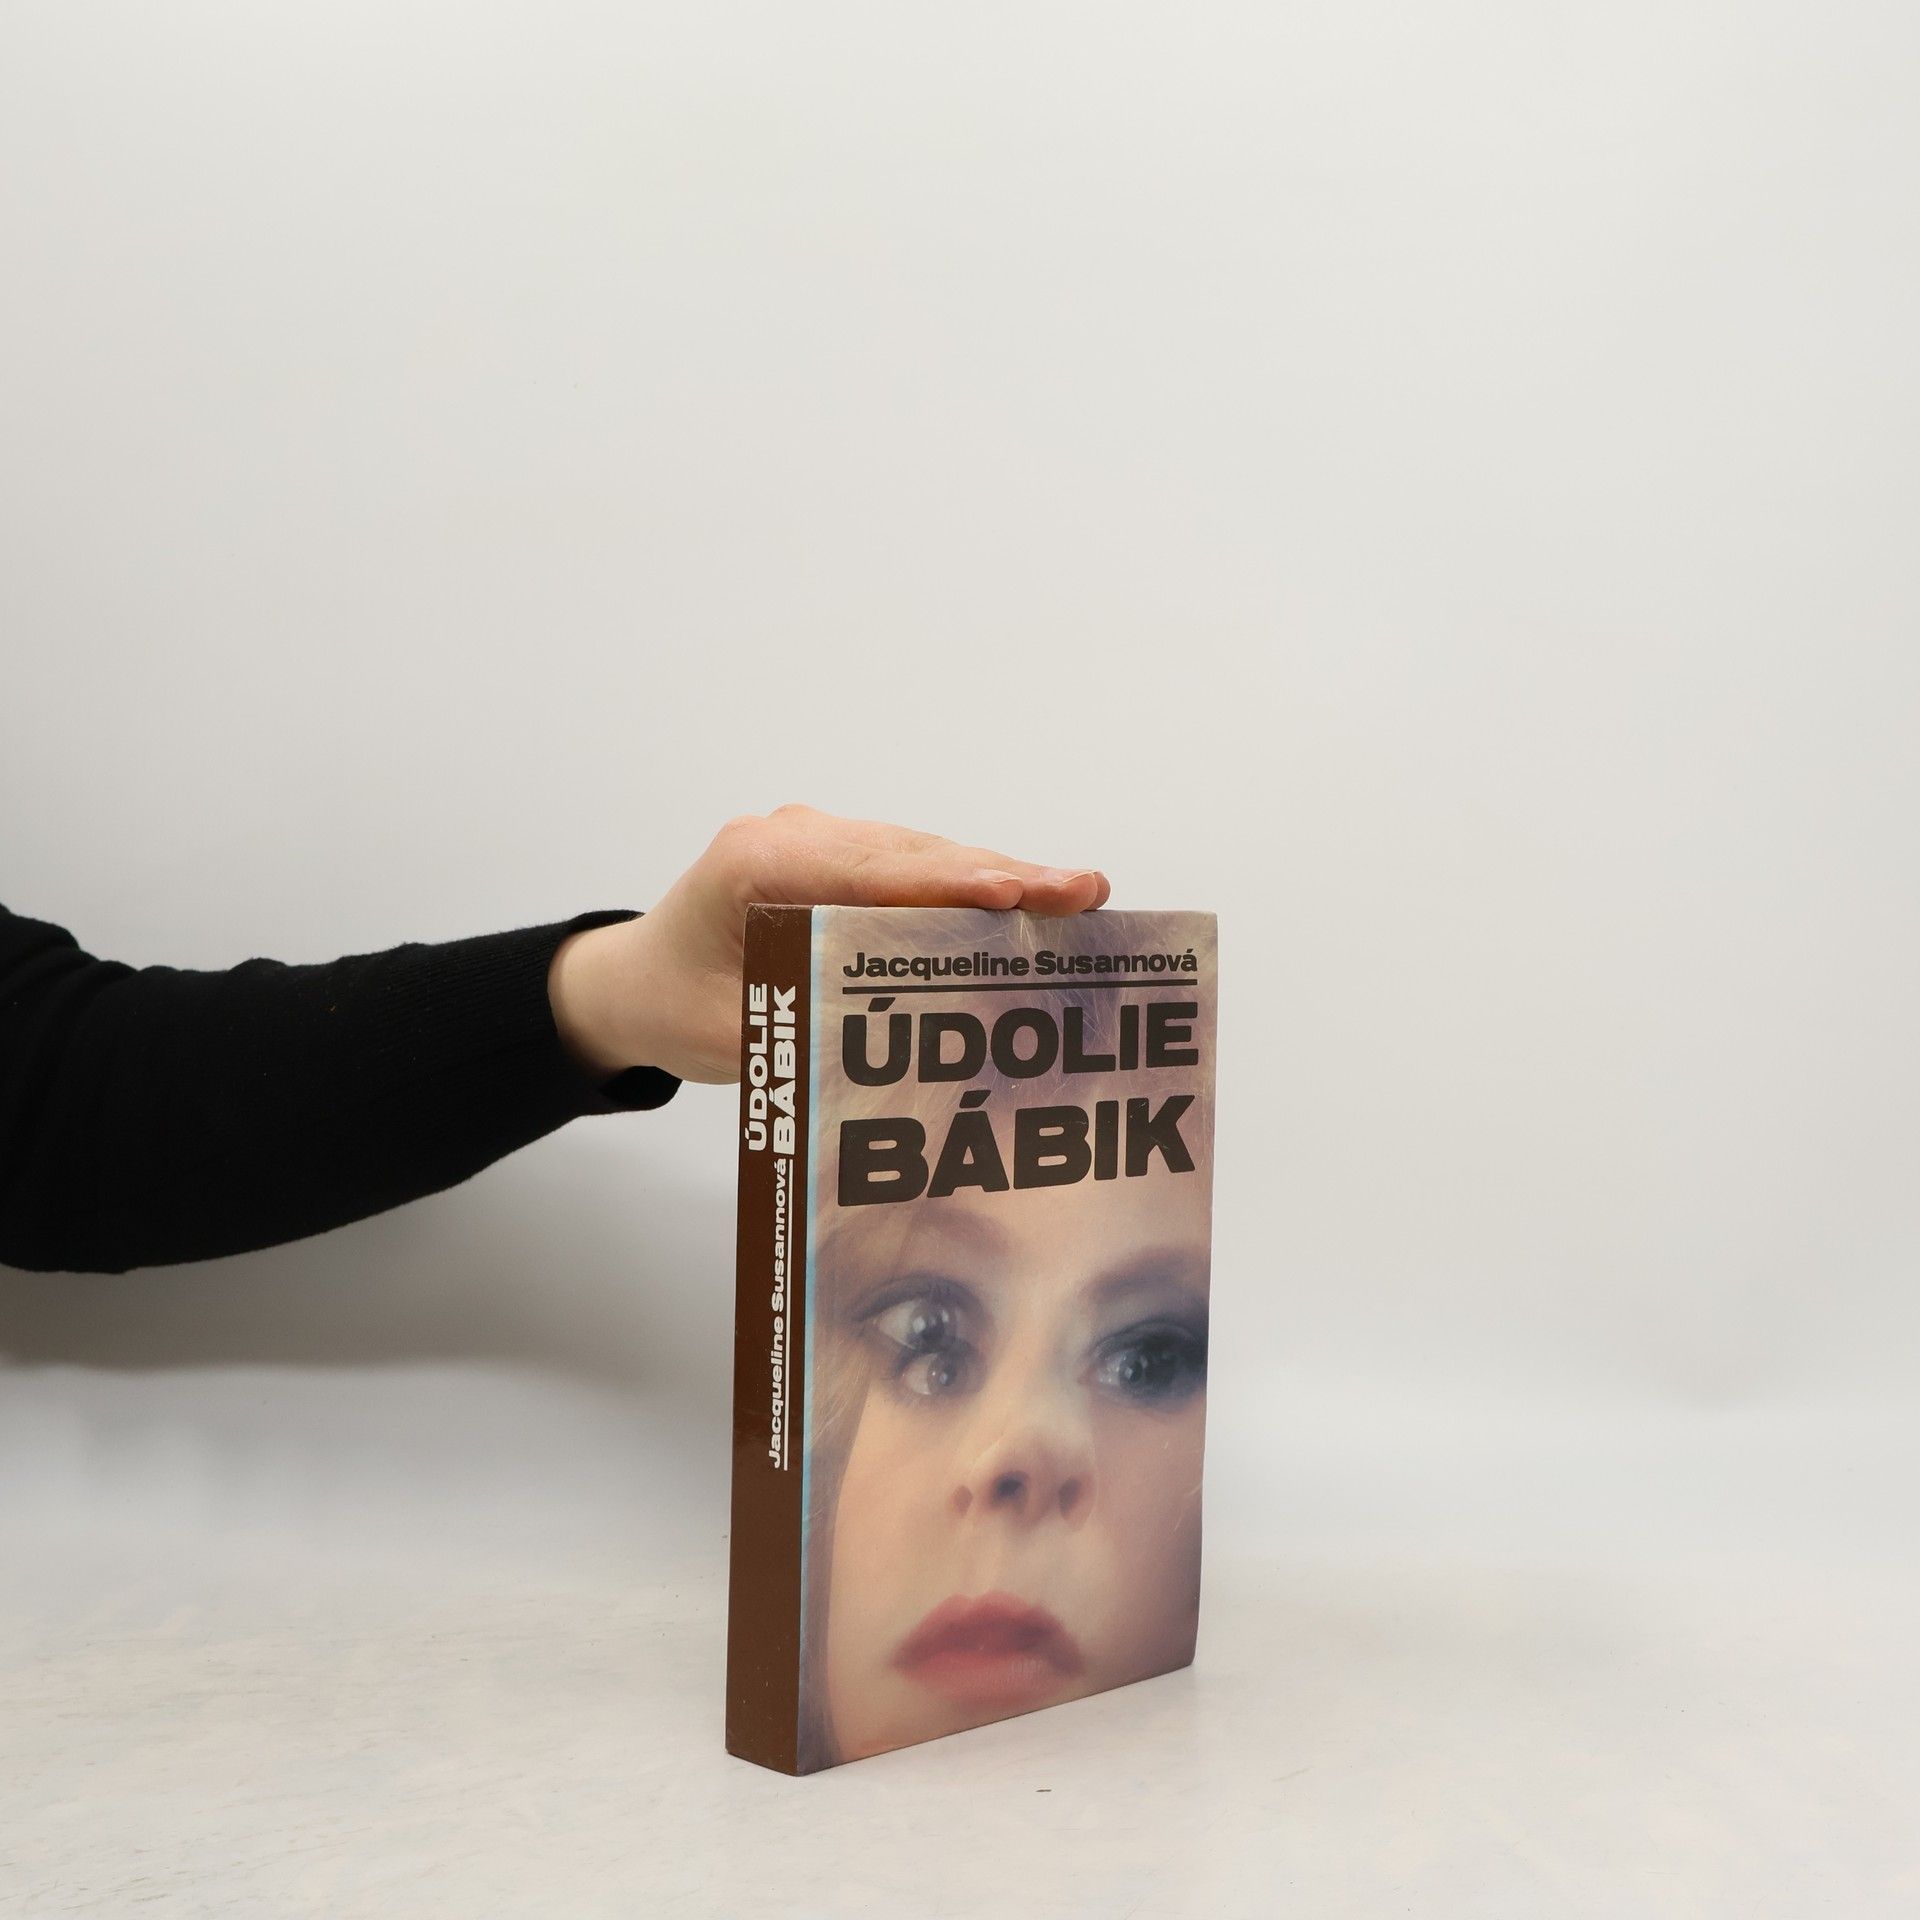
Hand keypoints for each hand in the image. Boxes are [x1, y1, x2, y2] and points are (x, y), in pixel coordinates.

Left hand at [547, 804, 1111, 1084]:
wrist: (631, 982)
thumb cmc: (673, 1007)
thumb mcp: (738, 1037)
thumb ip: (817, 1028)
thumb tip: (912, 1046)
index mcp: (758, 864)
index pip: (873, 870)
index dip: (953, 882)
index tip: (1020, 889)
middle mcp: (792, 835)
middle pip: (913, 853)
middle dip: (1000, 874)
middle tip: (1084, 892)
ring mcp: (816, 839)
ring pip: (921, 854)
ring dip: (994, 878)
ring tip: (1073, 898)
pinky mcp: (835, 857)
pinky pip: (909, 865)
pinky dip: (965, 886)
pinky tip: (1025, 904)